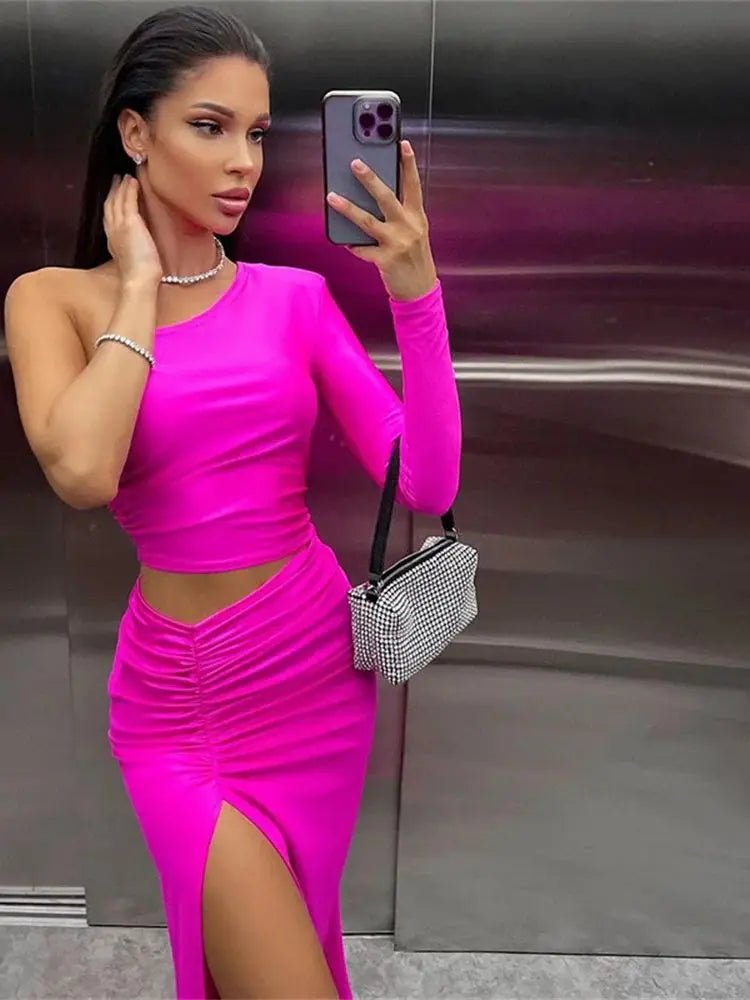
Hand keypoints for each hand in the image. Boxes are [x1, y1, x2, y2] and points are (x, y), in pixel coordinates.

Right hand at [103, 175, 162, 286]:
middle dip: (112, 191)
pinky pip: (128, 200)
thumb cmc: (140, 276)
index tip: (113, 195)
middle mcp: (113, 231)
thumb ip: (134, 249)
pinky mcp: (130, 222)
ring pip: (117, 200)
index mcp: (113, 241)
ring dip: (121, 187)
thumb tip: (141, 245)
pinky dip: (129, 189)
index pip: (109, 217)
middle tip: (116, 179)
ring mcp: (120, 226)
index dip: (111, 204)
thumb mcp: (133, 259)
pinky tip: (132, 181)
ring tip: (124, 176)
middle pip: (109, 205)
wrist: (138, 279)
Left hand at [326, 140, 437, 301]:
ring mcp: (397, 243)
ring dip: (348, 208)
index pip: (413, 185)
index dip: (408, 163)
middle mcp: (408, 227)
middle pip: (387, 197)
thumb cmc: (413, 257)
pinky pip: (362, 249)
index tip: (401, 143)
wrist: (420, 290)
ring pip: (368, 221)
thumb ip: (399, 213)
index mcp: (416, 216)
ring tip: (332, 196)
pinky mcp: (385, 260)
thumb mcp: (414, 231)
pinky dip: (352, 245)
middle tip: (354, 163)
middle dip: (370, 178)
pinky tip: (344, 241)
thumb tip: (372, 195)